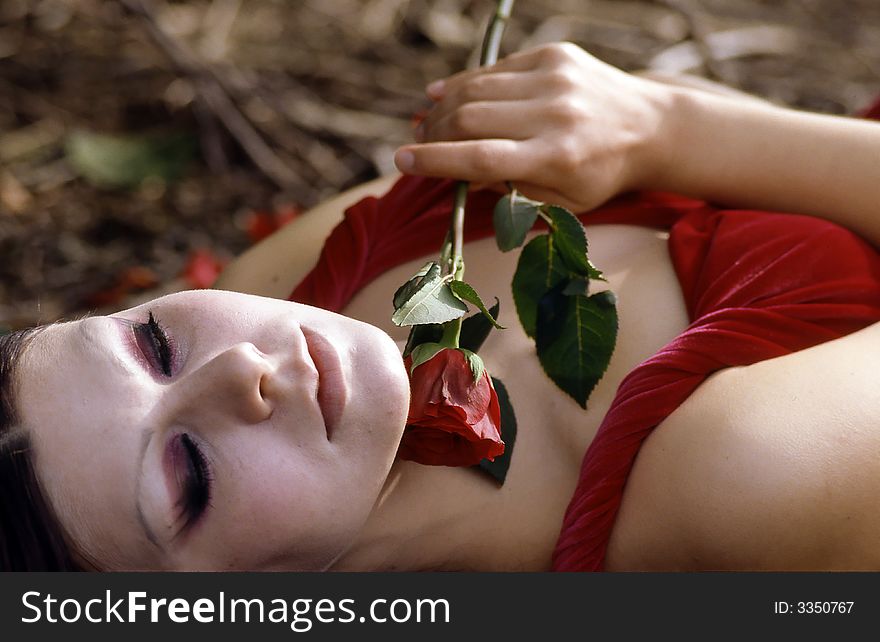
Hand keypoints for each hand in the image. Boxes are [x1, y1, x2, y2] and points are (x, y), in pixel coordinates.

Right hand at [394, 43, 668, 211]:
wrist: (650, 127)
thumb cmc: (600, 174)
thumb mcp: (561, 201)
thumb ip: (510, 190)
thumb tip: (457, 176)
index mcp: (559, 157)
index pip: (482, 158)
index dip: (436, 160)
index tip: (402, 162)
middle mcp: (556, 113)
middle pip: (471, 118)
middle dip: (433, 133)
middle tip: (417, 145)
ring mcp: (555, 78)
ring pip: (477, 89)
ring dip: (443, 107)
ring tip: (428, 123)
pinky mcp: (555, 54)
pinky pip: (496, 69)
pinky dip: (464, 83)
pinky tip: (443, 95)